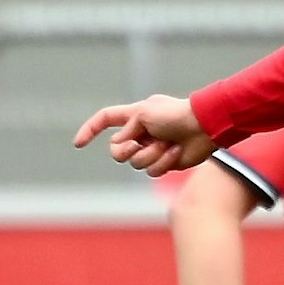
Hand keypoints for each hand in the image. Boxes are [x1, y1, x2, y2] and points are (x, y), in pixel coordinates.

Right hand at [74, 95, 215, 177]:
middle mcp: (141, 133)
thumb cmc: (177, 114)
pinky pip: (153, 171)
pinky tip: (176, 152)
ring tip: (167, 144)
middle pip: (116, 151)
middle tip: (138, 145)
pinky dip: (163, 162)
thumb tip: (120, 145)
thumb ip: (127, 128)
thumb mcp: (145, 113)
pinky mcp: (164, 162)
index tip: (78, 144)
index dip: (90, 130)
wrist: (205, 126)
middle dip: (126, 151)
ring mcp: (152, 148)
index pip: (106, 120)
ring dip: (150, 155)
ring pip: (135, 164)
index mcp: (135, 115)